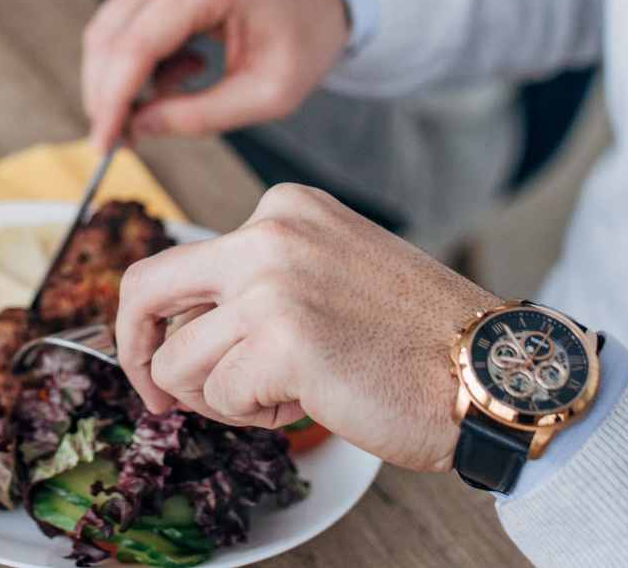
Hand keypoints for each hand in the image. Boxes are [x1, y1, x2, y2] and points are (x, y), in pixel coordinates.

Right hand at [82, 0, 350, 149]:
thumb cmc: (304, 38)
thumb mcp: (268, 95)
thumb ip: (200, 115)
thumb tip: (136, 126)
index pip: (136, 45)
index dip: (111, 100)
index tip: (103, 146)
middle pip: (110, 34)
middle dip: (109, 93)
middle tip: (124, 138)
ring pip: (109, 27)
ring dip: (127, 74)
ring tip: (184, 86)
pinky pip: (122, 15)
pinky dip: (138, 53)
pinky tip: (183, 61)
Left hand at [117, 183, 500, 471]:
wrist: (492, 372)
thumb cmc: (415, 339)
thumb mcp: (327, 272)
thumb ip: (255, 282)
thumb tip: (171, 325)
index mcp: (282, 209)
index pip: (175, 261)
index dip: (157, 320)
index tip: (160, 354)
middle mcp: (269, 233)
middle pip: (144, 291)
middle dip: (134, 350)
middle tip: (153, 395)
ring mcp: (272, 284)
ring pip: (178, 361)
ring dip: (218, 399)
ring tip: (282, 397)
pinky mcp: (282, 342)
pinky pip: (219, 398)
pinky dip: (254, 418)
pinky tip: (306, 404)